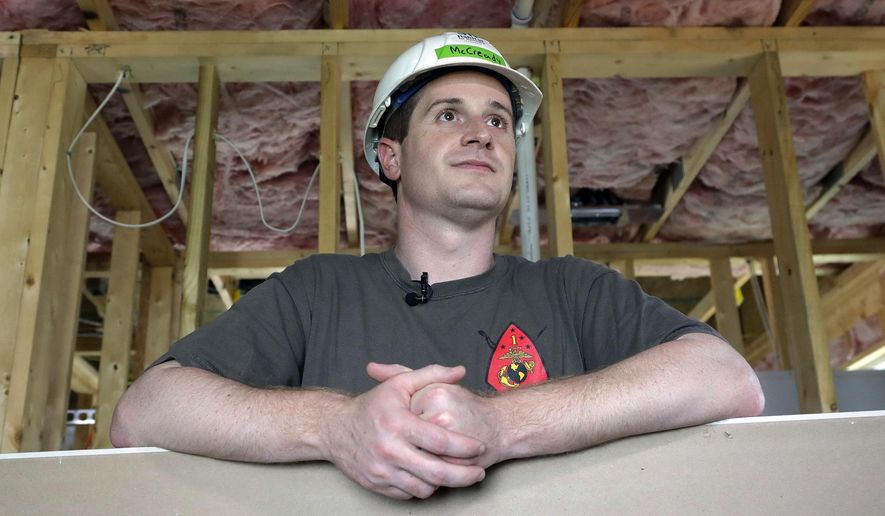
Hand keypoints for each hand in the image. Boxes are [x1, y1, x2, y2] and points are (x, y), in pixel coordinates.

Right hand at [322, 364, 486, 498]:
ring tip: (455, 473)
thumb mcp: (400, 384)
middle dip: (464, 475)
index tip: (480, 447)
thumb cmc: (372, 406)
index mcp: (398, 423)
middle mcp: (389, 449)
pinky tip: (431, 476)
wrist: (335, 429)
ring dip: (444, 483)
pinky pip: (409, 494)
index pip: (440, 441)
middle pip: (437, 472)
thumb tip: (460, 371)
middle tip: (478, 472)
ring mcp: (382, 471)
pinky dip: (423, 487)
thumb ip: (432, 374)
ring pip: (425, 488)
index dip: (465, 447)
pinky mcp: (377, 485)